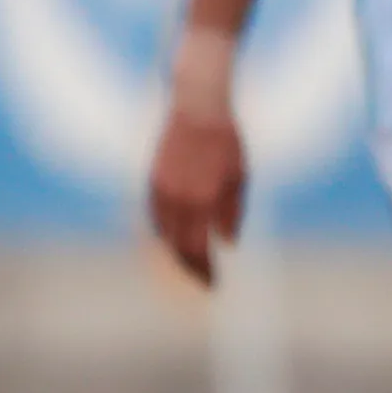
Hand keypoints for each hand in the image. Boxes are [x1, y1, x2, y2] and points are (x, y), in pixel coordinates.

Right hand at [147, 103, 246, 286]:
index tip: (212, 285)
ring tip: (190, 264)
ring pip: (162, 234)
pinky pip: (154, 216)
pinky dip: (163, 232)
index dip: (204, 271)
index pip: (198, 249)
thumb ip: (232, 213)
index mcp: (202, 201)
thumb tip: (228, 244)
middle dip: (190, 268)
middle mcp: (177, 199)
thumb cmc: (226, 142)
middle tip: (203, 281)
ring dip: (175, 252)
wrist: (197, 108)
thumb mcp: (239, 177)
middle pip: (178, 247)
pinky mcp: (151, 179)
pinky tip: (173, 239)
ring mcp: (160, 190)